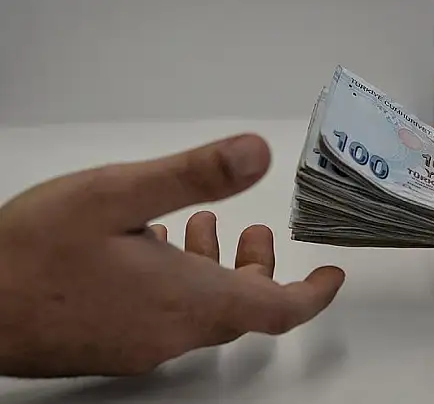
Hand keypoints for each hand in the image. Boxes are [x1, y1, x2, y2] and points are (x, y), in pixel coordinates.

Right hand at [0, 134, 344, 377]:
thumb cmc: (34, 255)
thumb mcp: (119, 195)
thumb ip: (194, 175)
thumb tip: (256, 155)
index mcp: (189, 299)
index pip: (278, 310)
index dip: (313, 294)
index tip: (331, 276)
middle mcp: (174, 332)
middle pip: (242, 308)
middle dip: (257, 269)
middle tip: (252, 232)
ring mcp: (143, 345)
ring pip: (204, 311)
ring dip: (215, 270)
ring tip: (200, 227)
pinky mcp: (115, 347)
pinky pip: (168, 319)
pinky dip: (180, 284)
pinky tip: (152, 250)